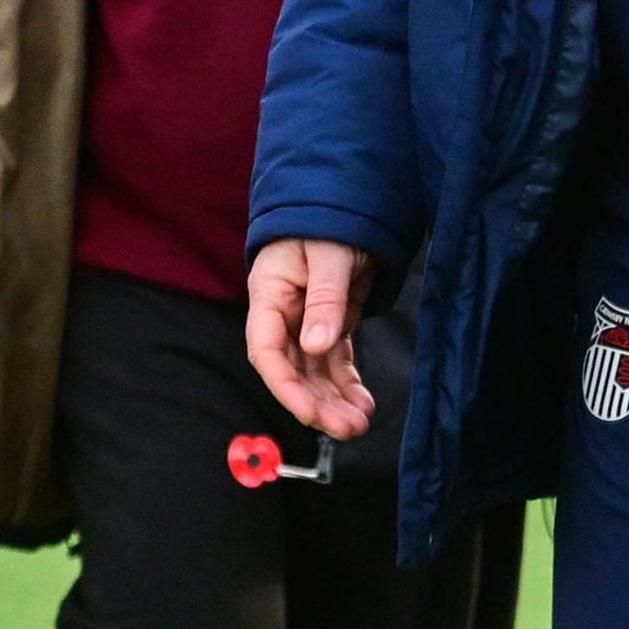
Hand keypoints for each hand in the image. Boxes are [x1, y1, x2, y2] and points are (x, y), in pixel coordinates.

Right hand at [245, 238, 376, 437]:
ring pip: (315, 371)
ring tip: (358, 425)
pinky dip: (347, 383)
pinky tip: (361, 404)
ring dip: (333, 400)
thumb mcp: (330, 253)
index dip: (284, 384)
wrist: (344, 200)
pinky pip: (335, 360)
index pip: (266, 349)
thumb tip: (315, 345)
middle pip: (292, 369)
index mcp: (269, 294)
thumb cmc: (328, 219)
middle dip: (316, 403)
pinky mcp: (329, 323)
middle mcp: (283, 314)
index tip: (307, 410)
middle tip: (345, 428)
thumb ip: (324, 298)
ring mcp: (305, 321)